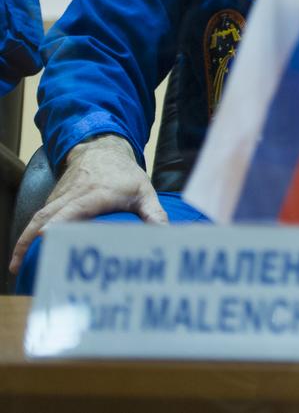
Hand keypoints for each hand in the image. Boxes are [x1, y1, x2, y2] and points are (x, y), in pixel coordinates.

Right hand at [9, 134, 165, 274]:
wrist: (103, 148)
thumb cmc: (125, 174)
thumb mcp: (145, 191)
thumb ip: (154, 213)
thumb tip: (165, 235)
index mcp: (94, 194)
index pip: (71, 210)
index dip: (57, 224)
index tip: (45, 239)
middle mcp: (72, 195)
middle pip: (45, 217)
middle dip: (30, 240)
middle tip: (19, 266)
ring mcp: (60, 196)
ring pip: (38, 217)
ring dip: (24, 239)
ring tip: (17, 265)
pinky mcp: (54, 198)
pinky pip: (40, 215)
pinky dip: (30, 232)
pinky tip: (27, 251)